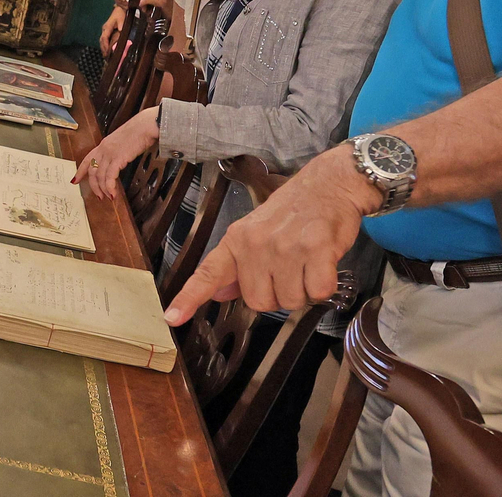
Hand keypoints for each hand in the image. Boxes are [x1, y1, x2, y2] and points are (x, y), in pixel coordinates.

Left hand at [72, 107, 159, 200]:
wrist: (145, 125)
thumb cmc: (139, 131)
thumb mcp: (122, 141)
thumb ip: (117, 150)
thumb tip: (119, 160)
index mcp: (104, 144)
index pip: (87, 159)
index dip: (80, 171)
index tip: (75, 180)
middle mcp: (104, 149)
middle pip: (92, 171)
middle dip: (94, 186)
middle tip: (99, 196)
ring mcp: (109, 153)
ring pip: (99, 176)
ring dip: (103, 189)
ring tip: (108, 197)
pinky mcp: (118, 158)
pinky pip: (109, 177)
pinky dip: (110, 187)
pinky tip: (113, 193)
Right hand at [99, 6, 125, 55]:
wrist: (120, 9)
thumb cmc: (121, 14)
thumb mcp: (122, 19)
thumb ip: (121, 25)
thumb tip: (120, 30)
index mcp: (107, 27)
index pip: (104, 38)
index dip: (105, 45)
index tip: (107, 52)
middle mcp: (104, 29)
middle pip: (101, 40)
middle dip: (103, 49)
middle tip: (106, 57)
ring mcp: (105, 30)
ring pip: (102, 40)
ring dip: (103, 48)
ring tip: (106, 56)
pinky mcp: (107, 31)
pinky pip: (104, 39)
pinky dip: (105, 45)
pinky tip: (107, 50)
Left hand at [163, 147, 380, 321]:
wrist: (329, 185)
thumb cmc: (293, 211)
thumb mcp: (255, 231)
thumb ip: (236, 266)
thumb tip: (218, 292)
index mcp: (237, 240)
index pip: (209, 273)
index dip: (190, 298)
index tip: (172, 317)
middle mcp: (256, 244)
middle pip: (259, 302)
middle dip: (277, 295)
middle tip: (288, 269)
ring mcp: (286, 247)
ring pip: (289, 301)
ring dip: (302, 290)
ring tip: (306, 263)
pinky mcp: (316, 249)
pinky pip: (317, 292)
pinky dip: (324, 286)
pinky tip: (323, 264)